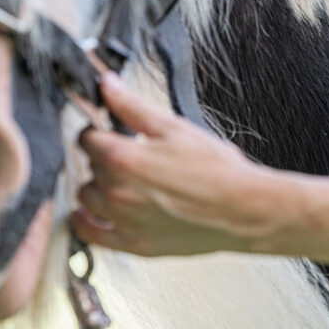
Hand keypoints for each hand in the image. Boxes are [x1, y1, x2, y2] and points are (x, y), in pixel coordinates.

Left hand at [72, 73, 291, 256]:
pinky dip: (85, 222)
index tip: (107, 131)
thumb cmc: (217, 169)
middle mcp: (116, 191)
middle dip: (102, 157)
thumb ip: (132, 107)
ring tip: (119, 181)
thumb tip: (107, 84)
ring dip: (96, 186)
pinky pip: (91, 234)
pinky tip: (90, 214)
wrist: (243, 208)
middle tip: (126, 154)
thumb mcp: (174, 128)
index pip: (87, 138)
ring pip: (86, 197)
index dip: (97, 130)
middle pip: (88, 166)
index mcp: (123, 157)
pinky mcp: (133, 244)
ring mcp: (122, 220)